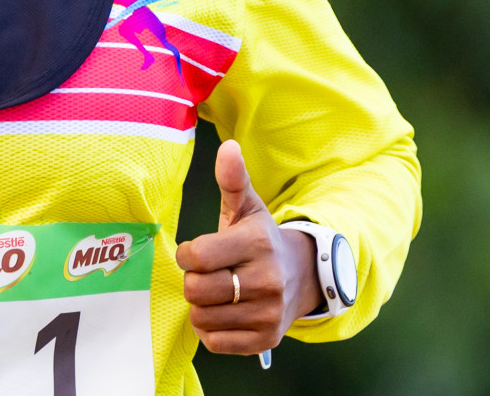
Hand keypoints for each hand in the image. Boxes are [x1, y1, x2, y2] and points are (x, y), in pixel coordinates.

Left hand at [174, 140, 319, 355]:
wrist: (302, 277)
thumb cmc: (260, 239)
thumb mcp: (247, 207)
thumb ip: (232, 179)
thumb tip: (228, 147)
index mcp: (257, 244)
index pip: (196, 256)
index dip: (187, 254)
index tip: (197, 251)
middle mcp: (267, 280)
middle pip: (195, 289)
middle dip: (193, 280)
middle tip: (206, 274)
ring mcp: (268, 313)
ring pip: (202, 318)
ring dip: (200, 306)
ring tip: (216, 292)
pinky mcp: (266, 340)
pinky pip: (215, 342)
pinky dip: (211, 331)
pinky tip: (224, 313)